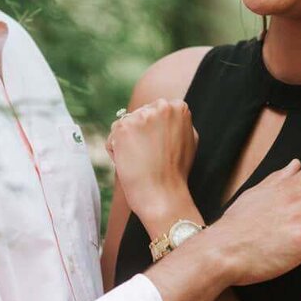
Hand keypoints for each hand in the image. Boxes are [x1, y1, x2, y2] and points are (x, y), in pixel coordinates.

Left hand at [106, 98, 198, 224]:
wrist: (163, 194)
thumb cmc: (176, 172)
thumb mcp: (188, 139)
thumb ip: (177, 122)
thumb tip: (168, 111)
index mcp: (178, 107)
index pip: (155, 111)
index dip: (154, 131)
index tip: (159, 148)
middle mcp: (161, 106)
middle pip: (139, 115)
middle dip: (139, 134)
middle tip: (150, 156)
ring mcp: (141, 116)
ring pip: (124, 126)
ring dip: (127, 143)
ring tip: (141, 160)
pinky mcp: (123, 128)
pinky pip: (112, 138)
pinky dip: (116, 152)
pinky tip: (130, 163)